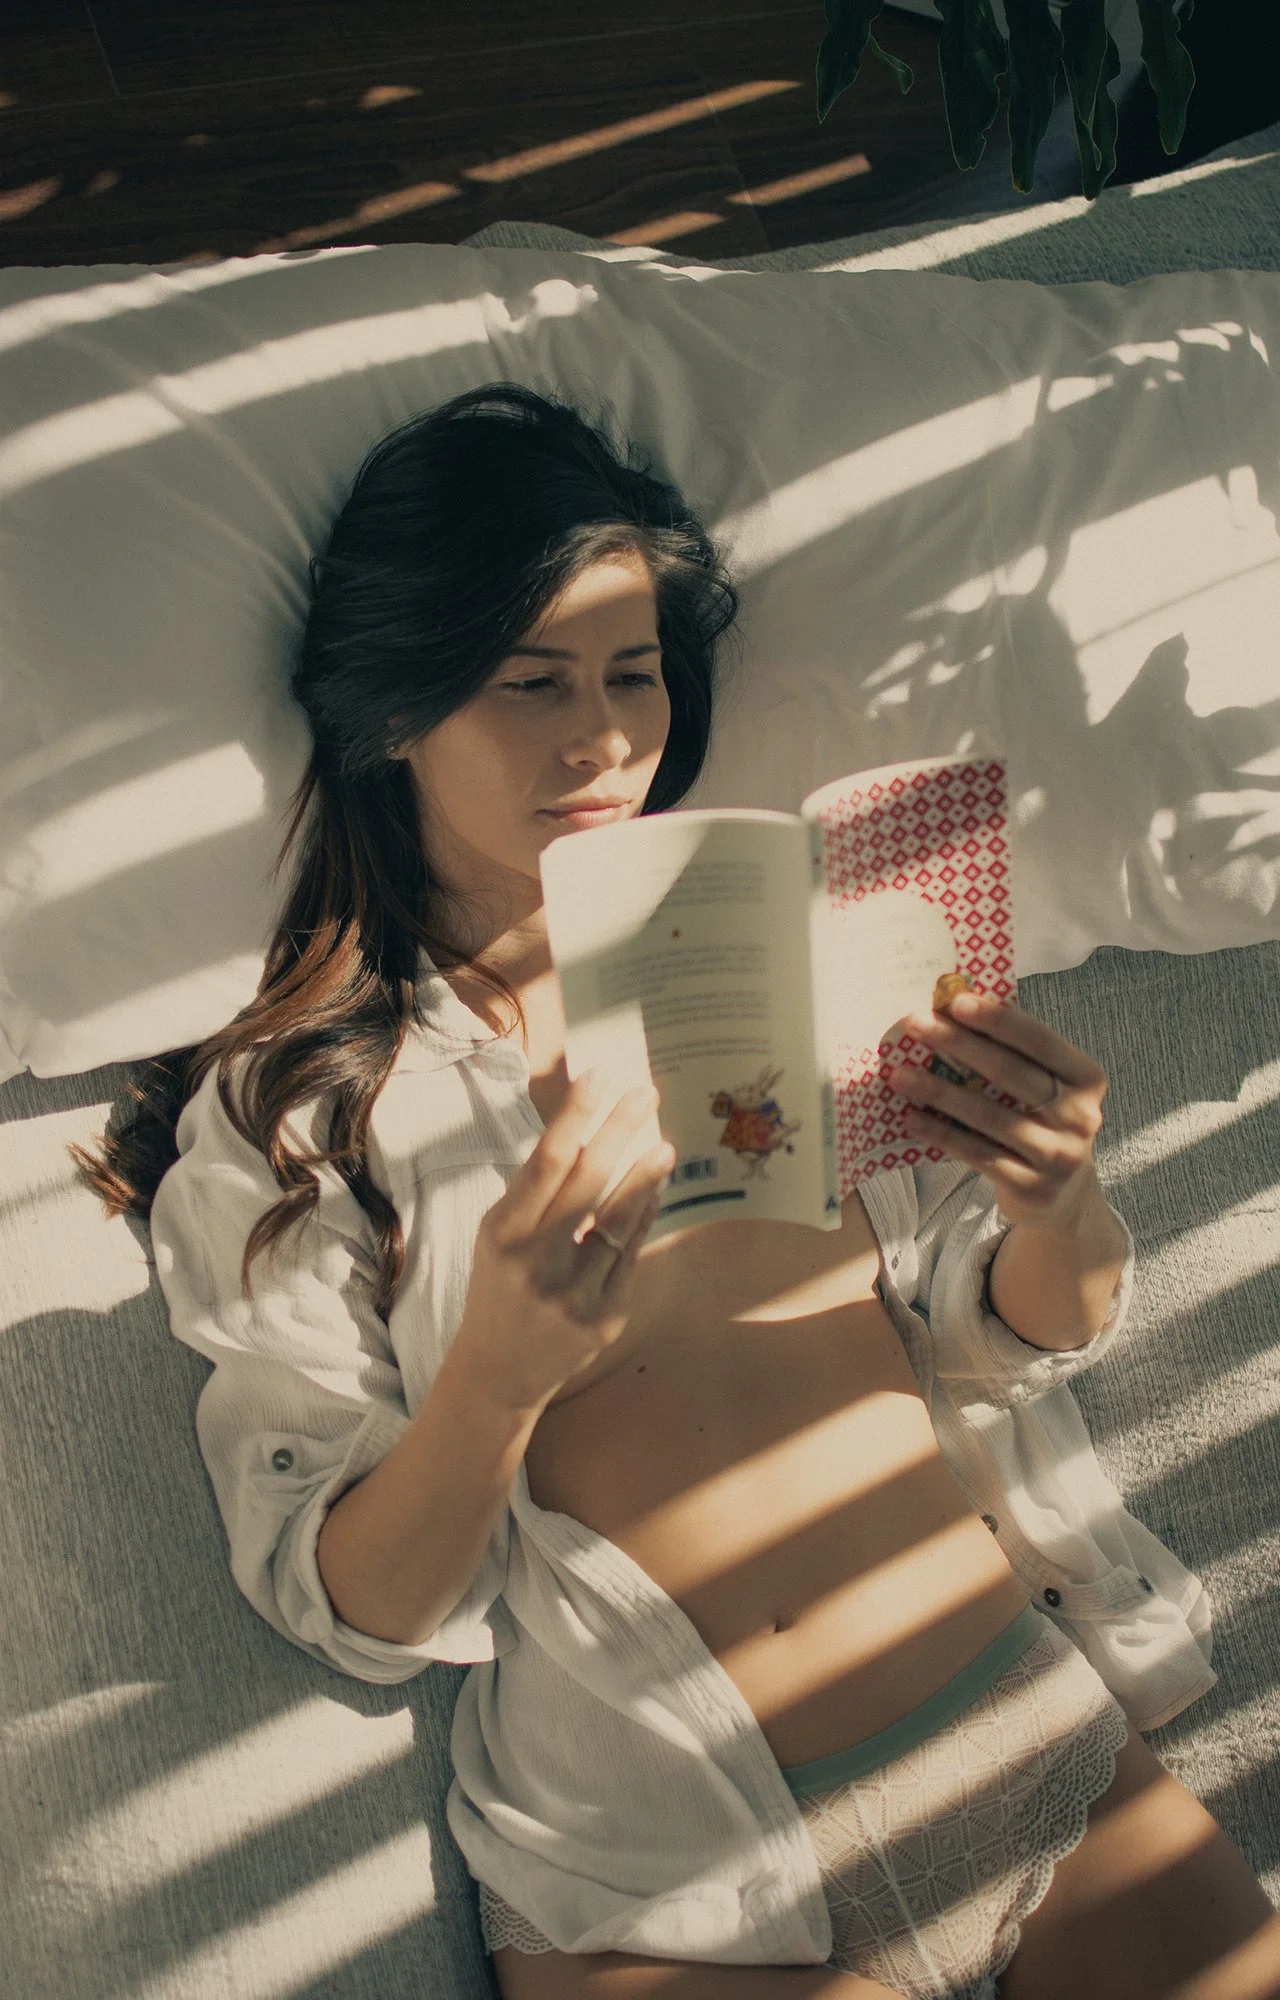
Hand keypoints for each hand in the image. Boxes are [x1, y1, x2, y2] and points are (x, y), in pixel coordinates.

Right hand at [455, 1069, 675, 1414]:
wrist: (498, 1372)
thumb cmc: (499, 1286)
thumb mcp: (498, 1236)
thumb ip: (536, 1192)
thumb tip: (586, 1131)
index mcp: (504, 1234)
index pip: (546, 1161)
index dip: (575, 1114)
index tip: (599, 1076)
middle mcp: (538, 1262)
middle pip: (588, 1180)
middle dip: (619, 1129)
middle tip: (645, 1092)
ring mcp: (574, 1293)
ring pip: (620, 1219)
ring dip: (644, 1176)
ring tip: (663, 1145)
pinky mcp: (604, 1317)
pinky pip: (630, 1254)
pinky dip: (641, 1219)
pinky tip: (651, 1194)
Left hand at [883, 987, 1109, 1230]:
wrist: (1062, 1196)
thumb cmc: (1041, 1124)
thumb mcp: (1044, 1088)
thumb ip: (1014, 1056)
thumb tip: (952, 1013)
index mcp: (1086, 1078)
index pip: (1039, 1040)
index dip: (997, 1019)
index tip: (955, 1001)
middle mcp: (1079, 1115)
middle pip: (1010, 1072)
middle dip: (958, 1044)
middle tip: (915, 1024)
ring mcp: (1057, 1154)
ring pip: (987, 1115)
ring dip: (937, 1091)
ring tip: (898, 1074)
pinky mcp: (1031, 1186)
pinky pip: (976, 1153)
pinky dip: (940, 1133)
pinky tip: (910, 1116)